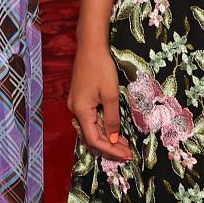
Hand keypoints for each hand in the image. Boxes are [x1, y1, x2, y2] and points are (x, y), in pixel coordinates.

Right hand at [68, 41, 130, 161]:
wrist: (90, 46)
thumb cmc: (101, 68)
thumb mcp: (110, 95)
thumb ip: (112, 119)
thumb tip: (112, 139)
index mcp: (80, 111)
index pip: (94, 139)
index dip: (110, 150)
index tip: (126, 156)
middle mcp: (75, 110)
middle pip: (92, 136)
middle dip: (110, 146)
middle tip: (128, 153)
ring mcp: (76, 104)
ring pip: (92, 128)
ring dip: (108, 137)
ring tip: (125, 145)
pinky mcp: (80, 98)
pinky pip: (91, 118)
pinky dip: (103, 126)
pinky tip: (115, 130)